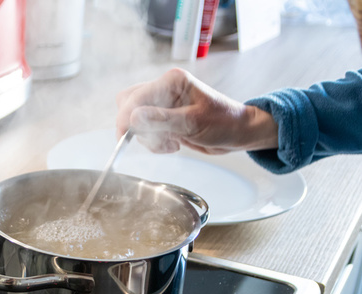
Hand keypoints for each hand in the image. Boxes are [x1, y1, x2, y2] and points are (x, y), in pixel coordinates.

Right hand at [116, 68, 277, 154]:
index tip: (123, 138)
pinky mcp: (165, 117)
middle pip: (129, 103)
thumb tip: (132, 118)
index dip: (126, 118)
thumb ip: (160, 120)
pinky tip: (173, 144)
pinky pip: (146, 129)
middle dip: (136, 127)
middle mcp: (166, 88)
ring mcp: (164, 103)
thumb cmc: (224, 123)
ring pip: (135, 119)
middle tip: (153, 141)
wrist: (239, 133)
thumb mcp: (192, 123)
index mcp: (173, 81)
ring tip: (170, 144)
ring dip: (148, 137)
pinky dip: (154, 141)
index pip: (136, 97)